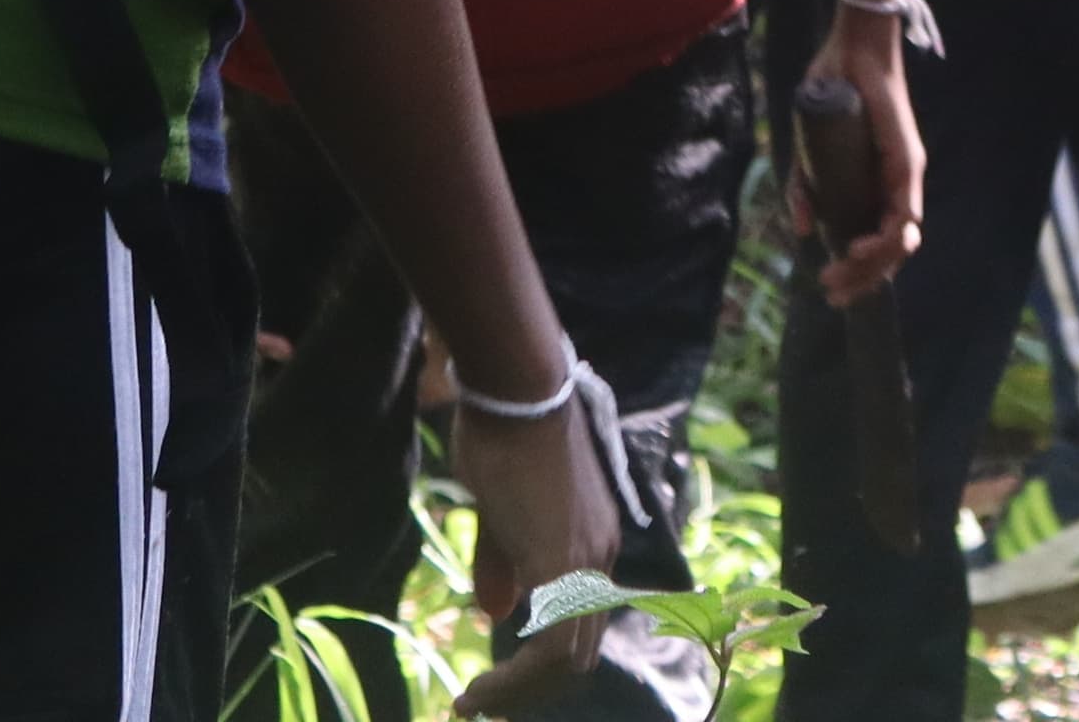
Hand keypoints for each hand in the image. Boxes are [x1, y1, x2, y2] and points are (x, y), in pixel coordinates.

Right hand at [451, 393, 620, 708]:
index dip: (542, 663)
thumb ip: (503, 563)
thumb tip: (497, 615)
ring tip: (477, 702)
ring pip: (568, 657)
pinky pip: (549, 645)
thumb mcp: (500, 510)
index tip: (496, 682)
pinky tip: (481, 688)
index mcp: (592, 540)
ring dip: (521, 690)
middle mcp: (601, 556)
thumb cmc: (503, 434)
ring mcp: (587, 559)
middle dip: (534, 688)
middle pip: (580, 651)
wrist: (517, 388)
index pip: (581, 624)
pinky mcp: (562, 561)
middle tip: (487, 703)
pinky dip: (515, 678)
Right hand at [791, 15, 926, 302]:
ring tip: (841, 275)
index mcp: (876, 186)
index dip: (859, 273)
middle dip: (862, 280)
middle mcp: (896, 186)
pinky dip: (887, 238)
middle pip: (890, 252)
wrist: (851, 50)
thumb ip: (806, 187)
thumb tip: (802, 229)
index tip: (829, 287)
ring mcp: (906, 176)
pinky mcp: (907, 163)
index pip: (878, 244)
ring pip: (901, 240)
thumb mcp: (809, 149)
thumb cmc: (832, 90)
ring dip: (873, 267)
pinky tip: (860, 249)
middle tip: (831, 295)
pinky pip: (905, 213)